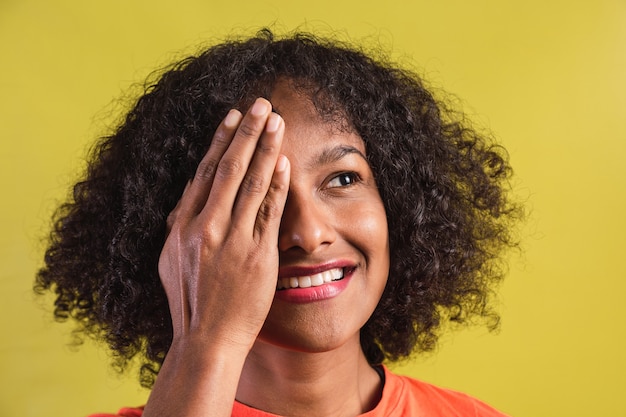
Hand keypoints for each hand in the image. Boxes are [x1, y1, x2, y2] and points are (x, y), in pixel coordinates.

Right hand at [158, 98, 289, 351]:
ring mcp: (231, 240)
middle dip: (246, 132)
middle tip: (260, 104)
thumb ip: (178, 228)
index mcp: (182, 226)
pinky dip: (276, 184)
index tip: (233, 117)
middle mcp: (205, 227)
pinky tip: (284, 162)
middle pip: (228, 168)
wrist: (207, 340)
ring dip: (265, 148)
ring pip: (250, 183)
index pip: (204, 172)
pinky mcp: (256, 255)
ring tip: (277, 122)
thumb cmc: (191, 303)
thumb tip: (184, 200)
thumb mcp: (170, 262)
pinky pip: (268, 212)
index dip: (220, 141)